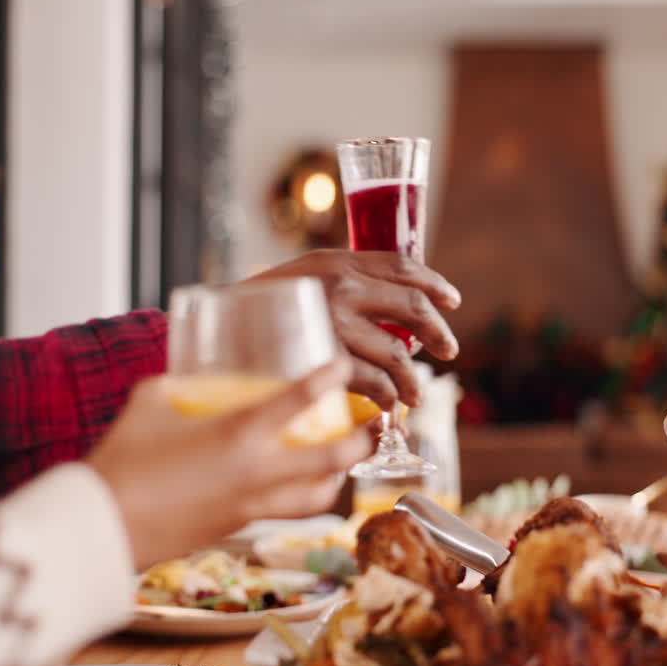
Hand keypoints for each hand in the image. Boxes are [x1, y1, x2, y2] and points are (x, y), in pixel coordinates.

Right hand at [87, 358, 370, 569]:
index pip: (302, 398)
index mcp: (239, 433)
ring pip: (321, 496)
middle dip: (366, 438)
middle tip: (378, 420)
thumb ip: (180, 385)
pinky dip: (306, 498)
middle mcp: (258, 471)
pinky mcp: (240, 527)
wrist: (101, 526)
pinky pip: (289, 512)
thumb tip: (191, 374)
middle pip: (336, 457)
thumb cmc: (121, 460)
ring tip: (348, 460)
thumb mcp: (151, 402)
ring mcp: (253, 505)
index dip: (332, 377)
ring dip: (342, 476)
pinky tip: (302, 486)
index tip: (344, 364)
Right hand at [252, 250, 461, 409]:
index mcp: (336, 260)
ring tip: (415, 394)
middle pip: (411, 306)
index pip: (402, 265)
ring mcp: (336, 323)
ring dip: (413, 379)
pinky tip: (388, 405)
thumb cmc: (255, 311)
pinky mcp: (328, 360)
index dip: (434, 283)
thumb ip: (340, 283)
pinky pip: (375, 382)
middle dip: (438, 332)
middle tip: (448, 351)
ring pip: (398, 354)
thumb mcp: (299, 280)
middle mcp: (340, 285)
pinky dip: (387, 398)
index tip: (451, 300)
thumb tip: (387, 307)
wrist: (215, 333)